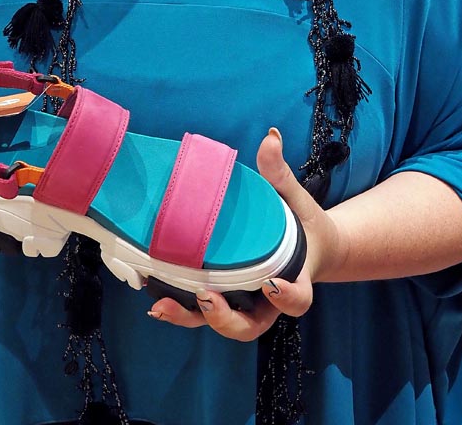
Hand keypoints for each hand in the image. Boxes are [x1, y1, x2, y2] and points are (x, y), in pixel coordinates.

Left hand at [147, 127, 335, 340]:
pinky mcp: (225, 298)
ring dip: (192, 318)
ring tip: (164, 305)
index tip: (271, 284)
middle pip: (251, 326)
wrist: (306, 245)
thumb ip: (280, 173)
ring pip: (222, 324)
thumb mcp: (296, 197)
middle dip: (226, 319)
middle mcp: (268, 302)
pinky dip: (180, 308)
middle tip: (207, 299)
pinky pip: (202, 311)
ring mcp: (245, 303)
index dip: (286, 298)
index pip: (296, 300)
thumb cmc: (302, 222)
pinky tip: (155, 297)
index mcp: (296, 279)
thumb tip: (270, 135)